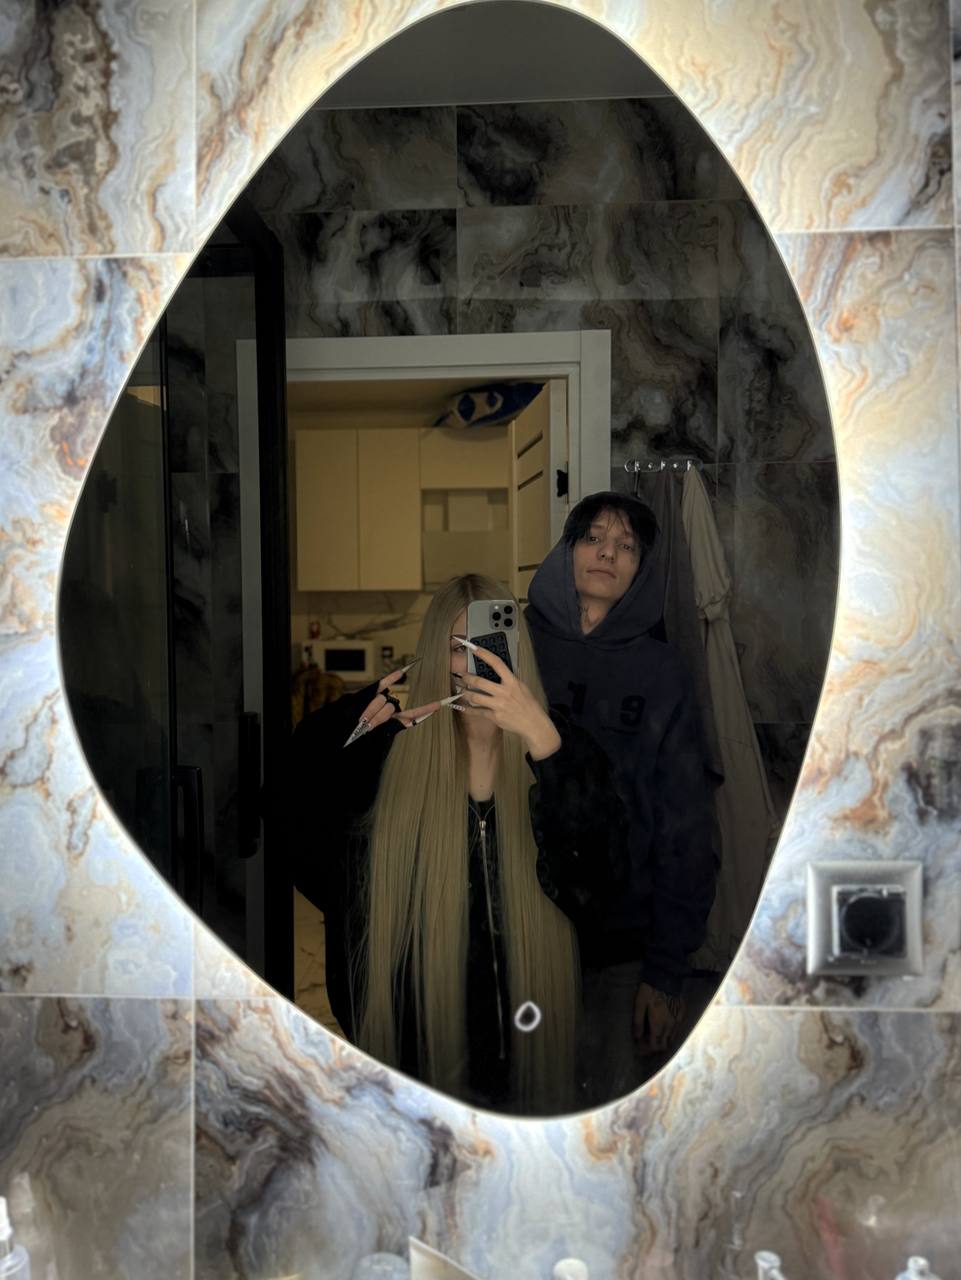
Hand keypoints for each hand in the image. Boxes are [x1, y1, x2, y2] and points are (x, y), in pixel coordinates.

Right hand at [344, 662, 437, 744]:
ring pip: (381, 700)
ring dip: (370, 711)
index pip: (414, 715)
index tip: (440, 704)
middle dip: (377, 717)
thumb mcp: (373, 734)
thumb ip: (382, 722)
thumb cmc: (358, 736)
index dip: (426, 709)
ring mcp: (381, 700)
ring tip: (362, 720)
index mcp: (394, 723)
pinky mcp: (371, 692)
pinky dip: (392, 678)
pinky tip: (402, 672)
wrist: (341, 731)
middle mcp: (390, 710)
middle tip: (368, 726)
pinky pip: (383, 683)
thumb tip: (385, 708)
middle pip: (389, 708)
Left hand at [454, 645, 560, 759]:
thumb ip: (509, 680)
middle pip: (480, 682)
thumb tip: (497, 671)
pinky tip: (463, 707)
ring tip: (461, 691)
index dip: (484, 654)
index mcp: (512, 682)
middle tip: (461, 676)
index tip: (474, 648)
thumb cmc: (528, 704)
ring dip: (464, 693)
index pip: (497, 663)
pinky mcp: (495, 716)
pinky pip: (477, 711)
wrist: (533, 723)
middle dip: (467, 678)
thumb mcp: (521, 687)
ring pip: (475, 697)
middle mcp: (504, 692)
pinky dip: (469, 710)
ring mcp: (498, 705)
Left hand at [632, 982, 684, 1053]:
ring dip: (664, 1040)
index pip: (655, 1047)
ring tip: (654, 1033)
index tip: (640, 1047)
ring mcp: (679, 1021)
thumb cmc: (650, 990)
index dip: (647, 1050)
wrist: (666, 976)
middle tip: (646, 1040)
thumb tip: (636, 1037)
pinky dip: (671, 1032)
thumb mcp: (639, 1004)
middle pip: (664, 1045)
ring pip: (672, 1038)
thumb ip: (638, 1022)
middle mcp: (670, 1026)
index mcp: (659, 1025)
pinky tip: (665, 1025)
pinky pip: (678, 1029)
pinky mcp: (683, 1014)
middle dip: (655, 1046)